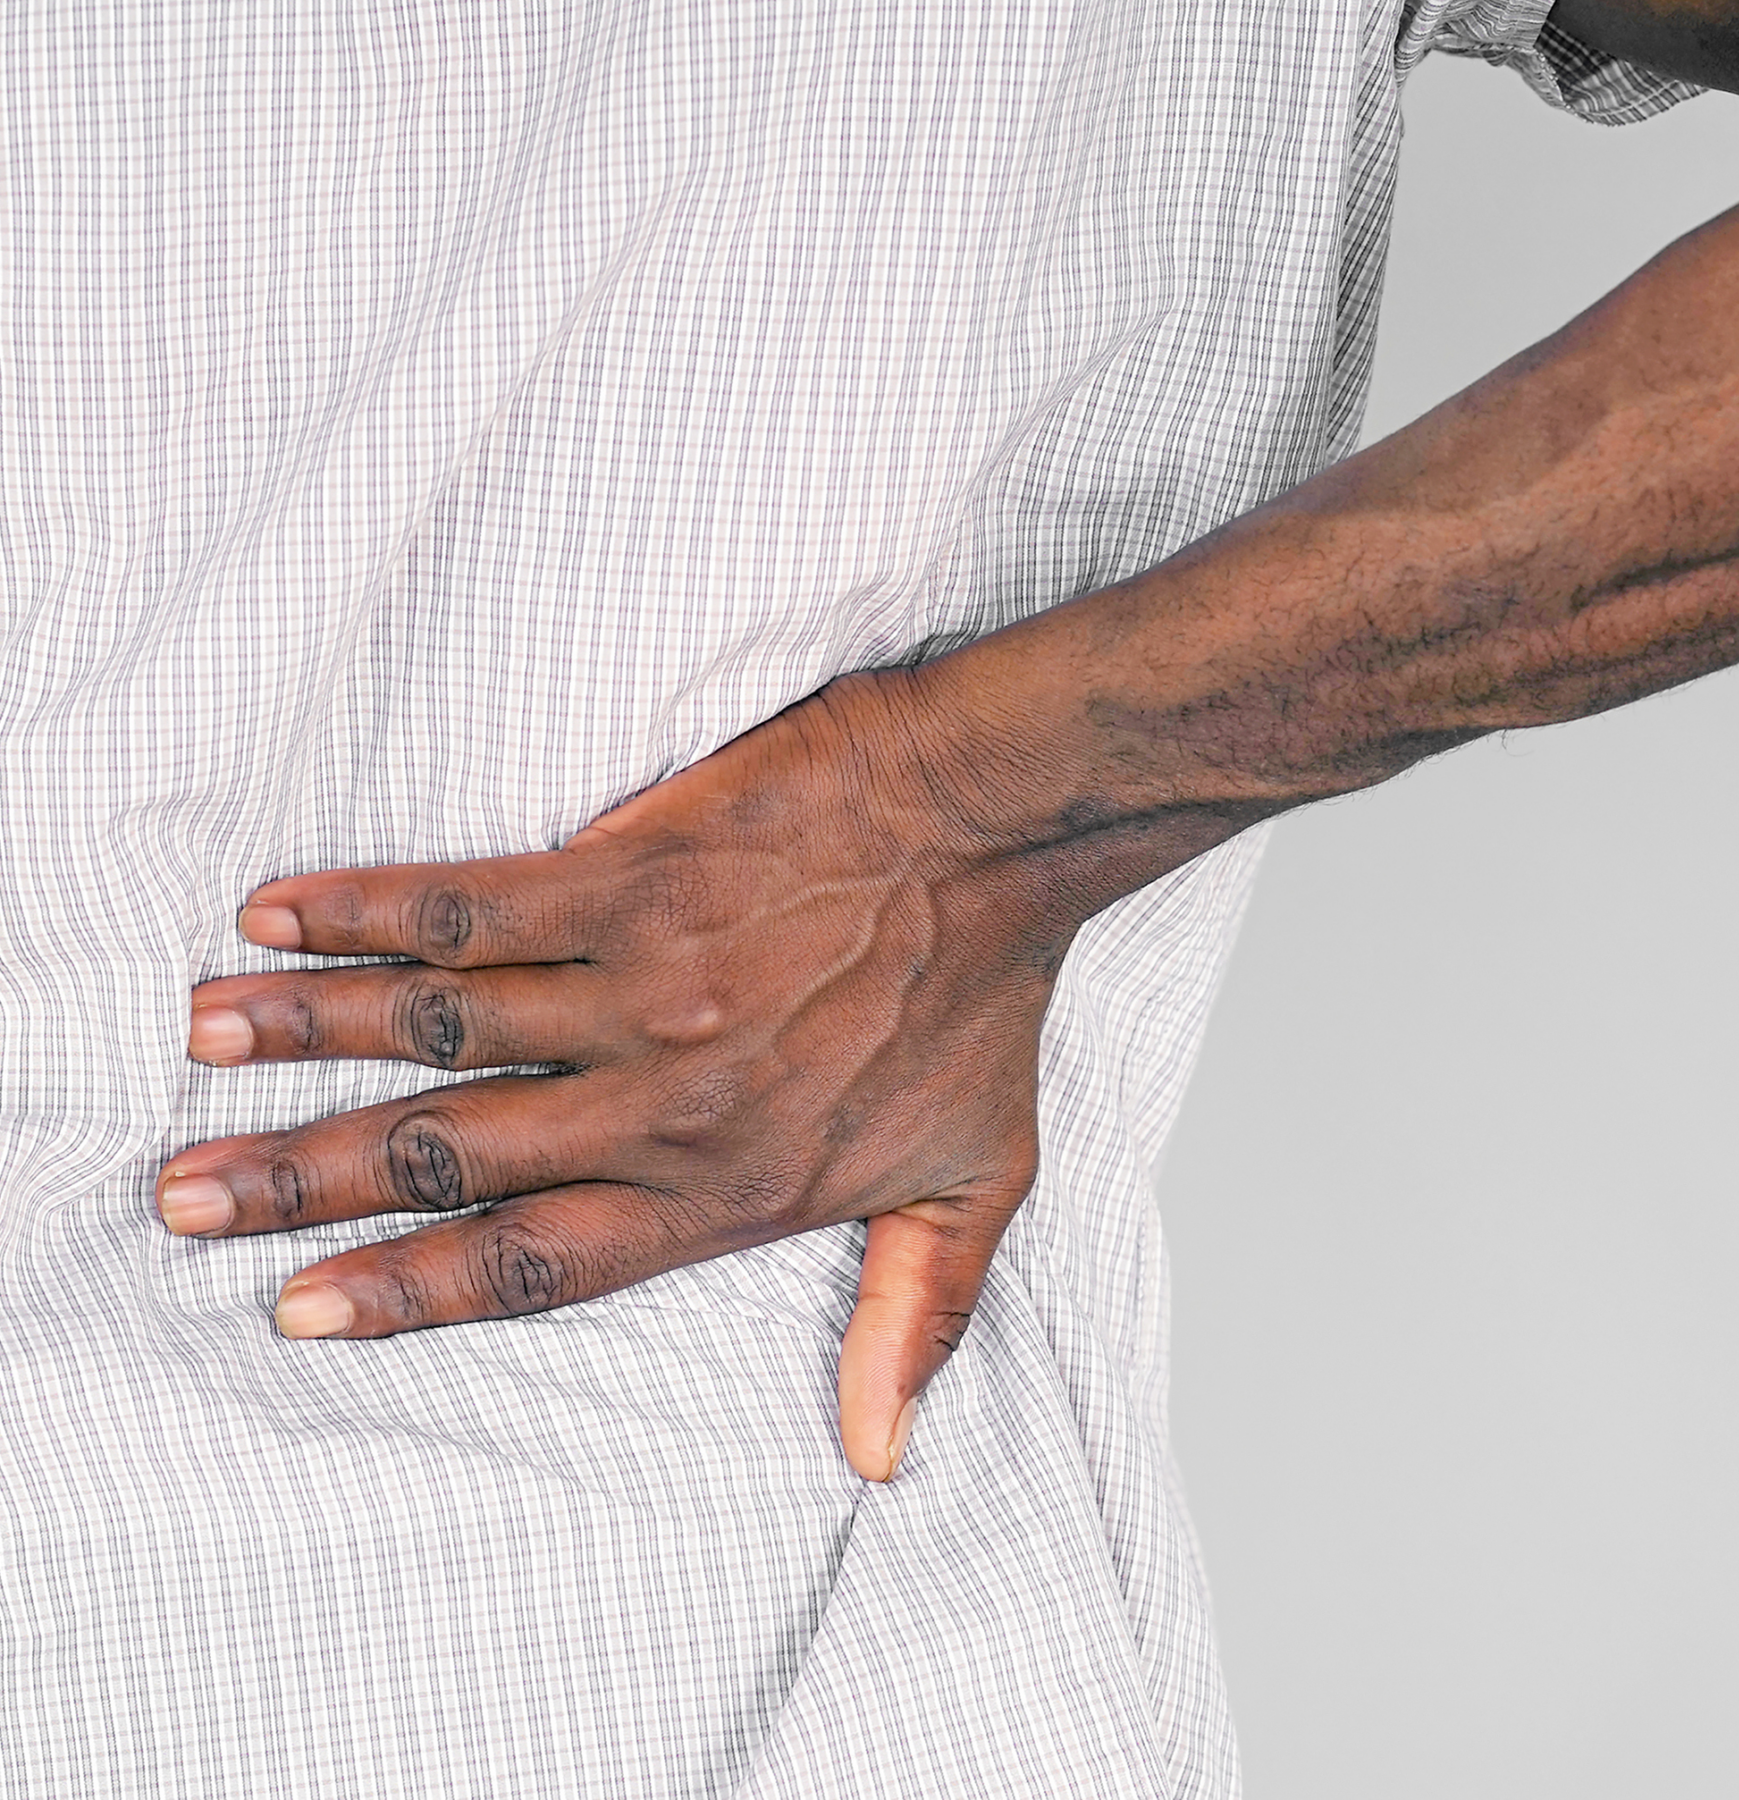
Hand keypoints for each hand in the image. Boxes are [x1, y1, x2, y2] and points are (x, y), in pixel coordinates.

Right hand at [157, 669, 1062, 1481]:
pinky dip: (367, 912)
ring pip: (438, 1027)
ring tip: (200, 1047)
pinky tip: (282, 915)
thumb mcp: (975, 1182)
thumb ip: (912, 1318)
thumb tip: (881, 1456)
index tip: (297, 1309)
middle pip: (451, 1155)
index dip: (407, 1291)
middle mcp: (667, 1097)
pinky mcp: (634, 873)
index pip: (535, 1261)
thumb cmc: (986, 1001)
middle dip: (303, 1183)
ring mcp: (642, 980)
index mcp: (731, 1186)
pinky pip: (470, 902)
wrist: (1001, 832)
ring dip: (305, 1036)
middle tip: (187, 1199)